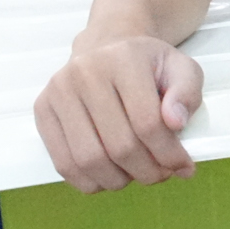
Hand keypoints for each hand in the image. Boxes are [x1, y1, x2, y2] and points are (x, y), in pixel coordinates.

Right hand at [34, 33, 203, 192]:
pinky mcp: (42, 111)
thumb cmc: (147, 65)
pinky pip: (63, 163)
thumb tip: (175, 122)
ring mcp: (59, 92)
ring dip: (119, 180)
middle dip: (147, 171)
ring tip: (137, 175)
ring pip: (89, 160)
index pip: (147, 122)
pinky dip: (90, 181)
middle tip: (162, 174)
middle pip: (119, 145)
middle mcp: (85, 73)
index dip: (169, 154)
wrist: (106, 47)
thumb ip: (187, 93)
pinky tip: (111, 175)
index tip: (183, 167)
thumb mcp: (181, 68)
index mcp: (123, 59)